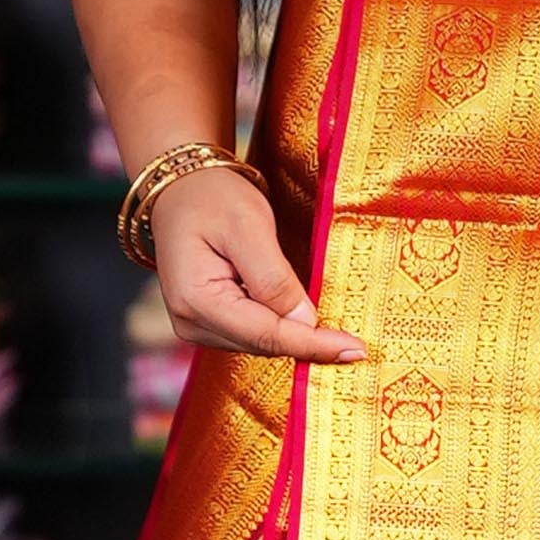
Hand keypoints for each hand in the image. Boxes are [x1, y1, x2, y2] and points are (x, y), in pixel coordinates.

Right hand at [151, 164, 364, 363]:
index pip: (265, 335)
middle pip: (263, 345)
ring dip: (298, 338)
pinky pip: (254, 333)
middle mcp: (191, 321)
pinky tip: (307, 321)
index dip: (313, 344)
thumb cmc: (213, 197)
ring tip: (337, 335)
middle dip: (310, 344)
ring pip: (261, 344)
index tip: (355, 349)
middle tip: (356, 345)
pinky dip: (283, 329)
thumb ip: (274, 278)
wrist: (183, 189)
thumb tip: (305, 322)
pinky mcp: (209, 322)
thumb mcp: (249, 226)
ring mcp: (196, 325)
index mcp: (195, 299)